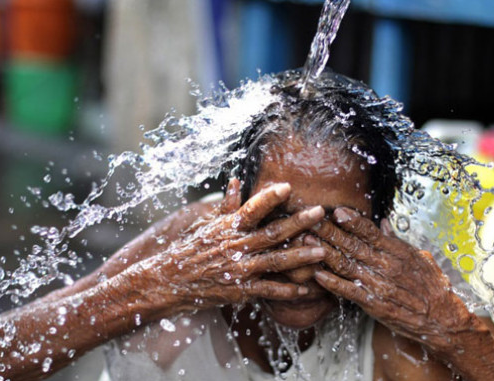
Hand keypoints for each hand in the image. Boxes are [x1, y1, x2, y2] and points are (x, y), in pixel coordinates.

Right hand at [118, 179, 326, 314]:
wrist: (172, 280)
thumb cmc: (193, 249)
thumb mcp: (209, 224)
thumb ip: (227, 204)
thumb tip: (237, 180)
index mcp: (230, 227)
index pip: (252, 209)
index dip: (270, 198)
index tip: (288, 187)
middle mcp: (237, 246)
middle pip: (273, 233)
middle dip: (299, 222)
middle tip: (320, 212)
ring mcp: (240, 269)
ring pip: (276, 261)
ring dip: (300, 256)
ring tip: (321, 251)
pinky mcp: (240, 290)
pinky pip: (268, 290)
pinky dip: (286, 290)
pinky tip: (305, 288)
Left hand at [310, 207, 473, 351]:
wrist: (442, 319)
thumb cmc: (432, 287)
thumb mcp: (419, 257)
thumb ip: (397, 241)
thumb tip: (383, 223)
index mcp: (397, 251)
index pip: (371, 232)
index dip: (353, 221)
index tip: (336, 210)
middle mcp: (386, 265)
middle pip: (352, 245)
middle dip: (329, 232)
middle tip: (309, 220)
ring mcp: (378, 284)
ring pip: (346, 265)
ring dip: (324, 252)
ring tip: (305, 241)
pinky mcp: (373, 303)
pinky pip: (349, 291)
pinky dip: (332, 283)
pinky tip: (317, 275)